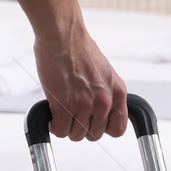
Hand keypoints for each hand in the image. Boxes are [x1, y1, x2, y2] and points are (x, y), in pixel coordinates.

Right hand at [34, 19, 126, 140]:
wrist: (63, 36)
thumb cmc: (79, 49)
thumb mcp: (104, 73)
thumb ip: (105, 94)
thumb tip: (97, 111)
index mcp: (117, 92)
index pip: (118, 129)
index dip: (103, 129)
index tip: (93, 124)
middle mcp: (104, 101)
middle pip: (94, 134)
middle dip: (81, 128)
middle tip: (72, 116)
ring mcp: (84, 105)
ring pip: (75, 135)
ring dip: (66, 127)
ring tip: (61, 113)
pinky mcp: (64, 105)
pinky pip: (60, 130)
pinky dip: (54, 126)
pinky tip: (52, 115)